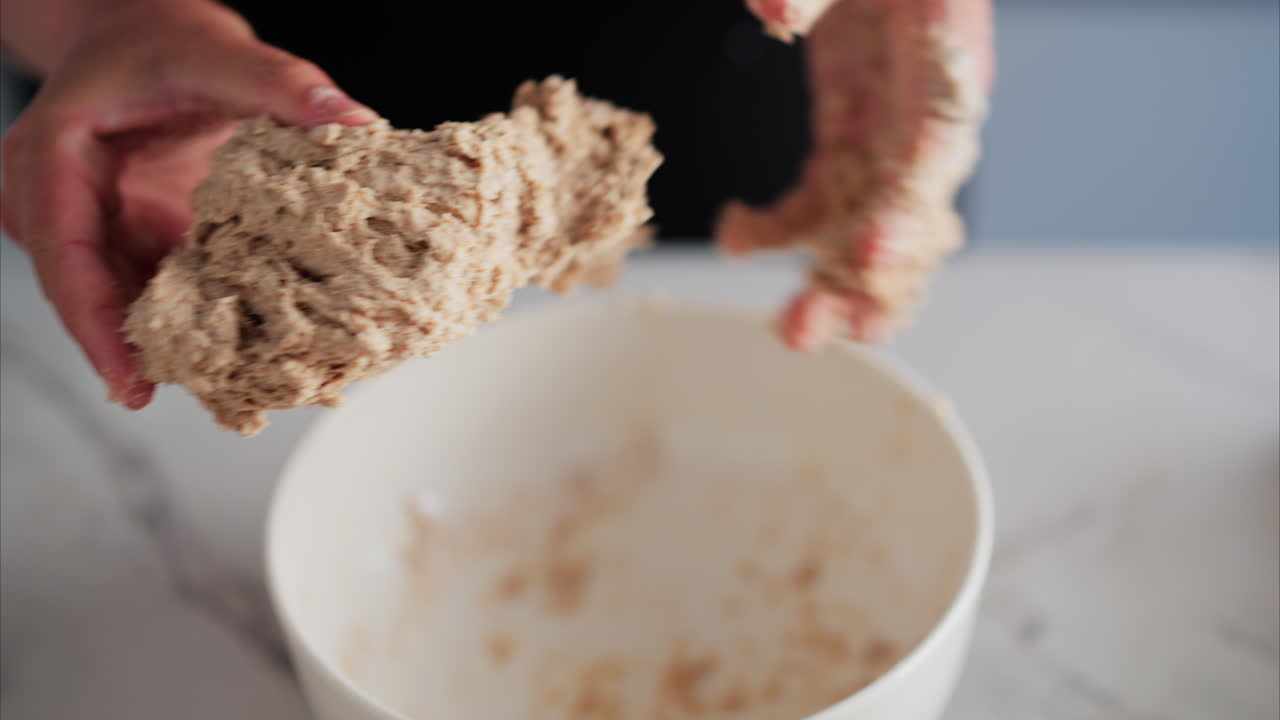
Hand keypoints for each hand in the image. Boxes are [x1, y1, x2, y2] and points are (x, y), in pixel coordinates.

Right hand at [0, 0, 373, 407]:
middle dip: (130, 351)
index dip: (96, 325)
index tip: (131, 381)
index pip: (64, 254)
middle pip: (83, 294)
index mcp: (53, 155)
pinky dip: (188, 314)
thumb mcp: (218, 53)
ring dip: (164, 341)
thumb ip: (280, 85)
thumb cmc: (163, 37)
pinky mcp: (126, 233)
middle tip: (200, 400)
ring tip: (226, 388)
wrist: (145, 29)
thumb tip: (352, 122)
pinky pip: (147, 285)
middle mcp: (57, 197)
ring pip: (116, 299)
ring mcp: (90, 220)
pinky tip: (237, 347)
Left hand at [722, 0, 993, 349]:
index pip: (932, 145)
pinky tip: (739, 239)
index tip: (869, 254)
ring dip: (832, 281)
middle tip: (824, 329)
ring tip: (794, 331)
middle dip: (869, 279)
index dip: (907, 207)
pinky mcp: (850, 140)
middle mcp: (924, 116)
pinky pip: (823, 201)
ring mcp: (886, 136)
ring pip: (868, 226)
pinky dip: (783, 231)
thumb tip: (772, 8)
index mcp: (944, 63)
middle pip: (907, 212)